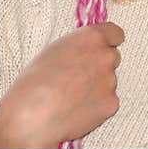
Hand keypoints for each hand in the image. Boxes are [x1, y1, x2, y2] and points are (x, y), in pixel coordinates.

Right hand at [0, 21, 124, 148]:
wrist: (32, 115)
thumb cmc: (35, 81)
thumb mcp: (55, 50)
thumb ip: (78, 46)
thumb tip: (84, 52)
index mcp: (91, 38)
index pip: (115, 33)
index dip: (108, 41)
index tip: (101, 48)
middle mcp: (105, 57)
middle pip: (112, 57)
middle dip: (100, 65)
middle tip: (79, 77)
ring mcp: (110, 81)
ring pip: (108, 81)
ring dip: (97, 86)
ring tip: (72, 96)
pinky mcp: (111, 104)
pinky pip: (108, 102)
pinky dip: (97, 106)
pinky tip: (77, 109)